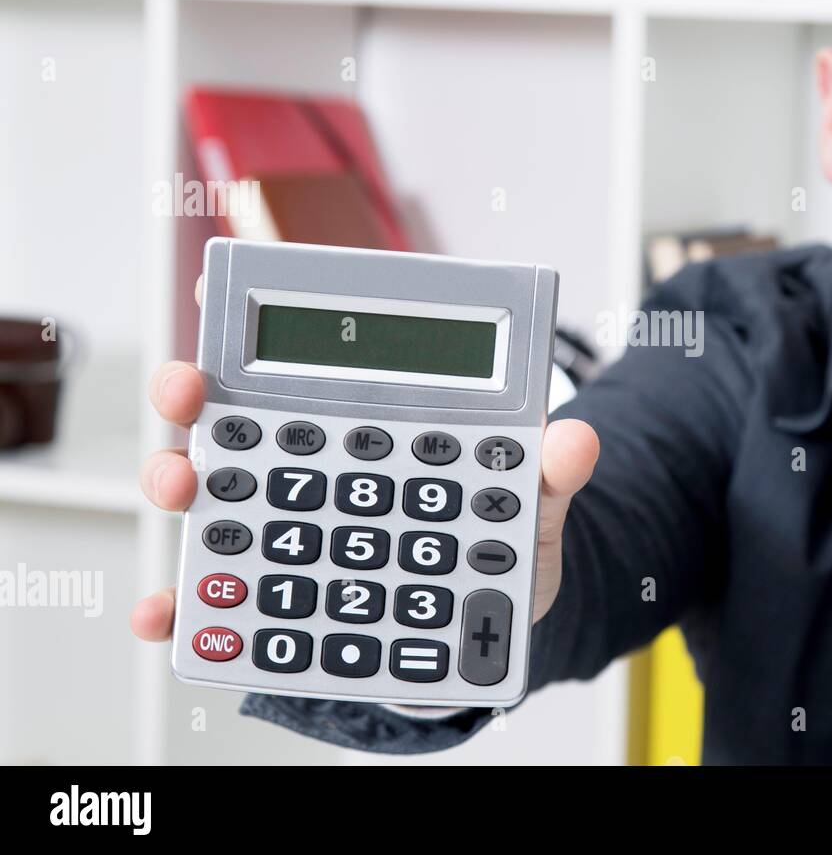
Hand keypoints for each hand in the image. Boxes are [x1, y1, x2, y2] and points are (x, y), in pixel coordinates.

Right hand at [130, 280, 599, 641]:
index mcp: (369, 426)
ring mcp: (286, 529)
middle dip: (194, 392)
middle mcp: (311, 467)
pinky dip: (185, 604)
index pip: (311, 363)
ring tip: (180, 488)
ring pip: (214, 494)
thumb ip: (549, 471)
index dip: (260, 320)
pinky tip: (171, 611)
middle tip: (188, 388)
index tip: (214, 287)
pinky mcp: (275, 598)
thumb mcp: (531, 505)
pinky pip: (221, 598)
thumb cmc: (501, 547)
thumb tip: (576, 438)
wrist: (489, 627)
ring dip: (178, 481)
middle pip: (234, 415)